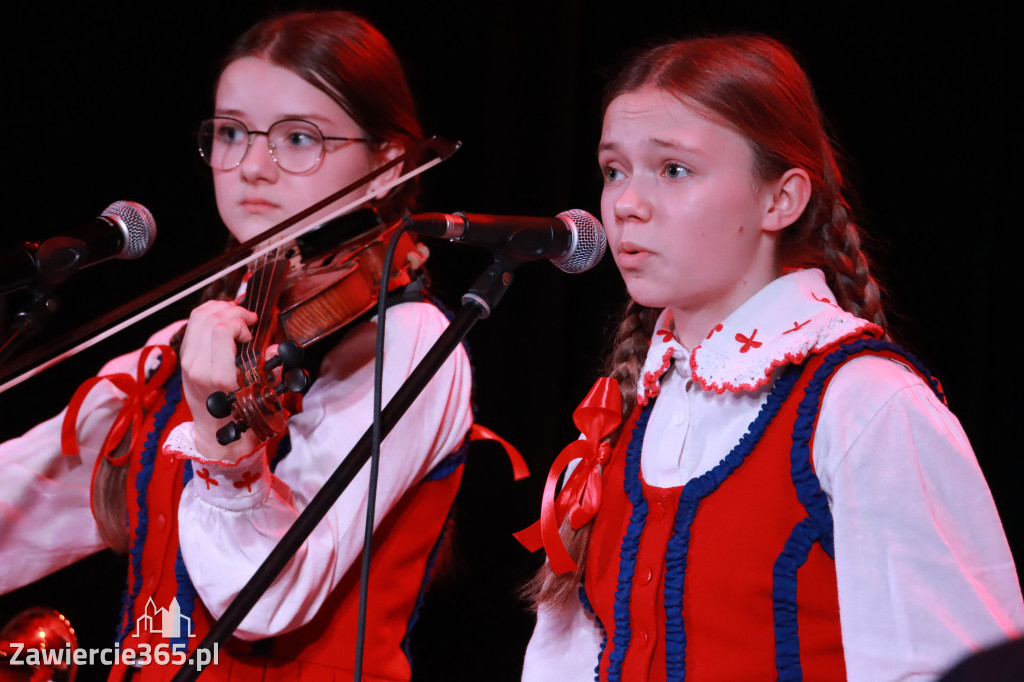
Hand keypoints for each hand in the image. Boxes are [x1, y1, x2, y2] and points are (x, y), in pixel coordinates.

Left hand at [179, 300, 258, 460]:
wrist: (216, 436)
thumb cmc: (243, 418)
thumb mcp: (265, 397)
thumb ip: (271, 369)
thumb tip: (273, 347)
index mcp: (218, 376)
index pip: (221, 329)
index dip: (240, 322)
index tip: (252, 332)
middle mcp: (198, 366)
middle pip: (208, 317)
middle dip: (232, 310)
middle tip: (248, 319)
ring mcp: (187, 362)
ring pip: (197, 317)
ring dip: (219, 309)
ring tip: (236, 315)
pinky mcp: (184, 359)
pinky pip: (193, 325)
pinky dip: (209, 315)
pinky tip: (224, 320)